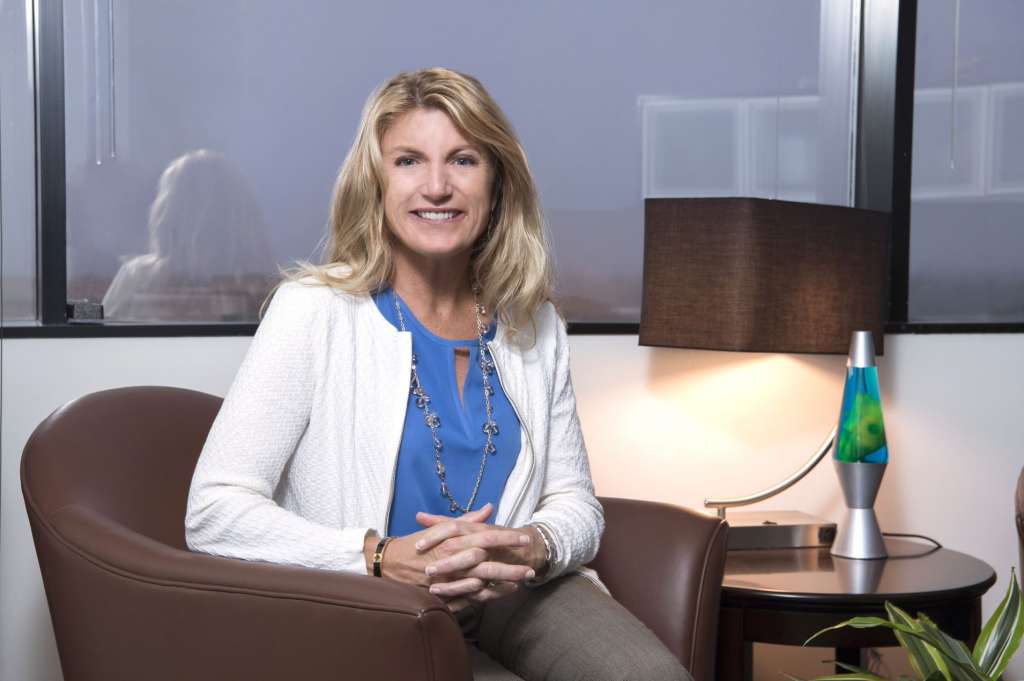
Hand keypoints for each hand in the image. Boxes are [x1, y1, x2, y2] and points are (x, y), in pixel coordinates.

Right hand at [367, 504, 534, 601]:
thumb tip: (489, 508)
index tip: (525, 538)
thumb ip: (468, 520)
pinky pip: (471, 597)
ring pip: (483, 583)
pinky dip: (489, 596)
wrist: (389, 563)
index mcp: (454, 540)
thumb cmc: (417, 544)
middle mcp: (454, 559)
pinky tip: (503, 593)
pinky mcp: (446, 592)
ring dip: (504, 583)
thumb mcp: (442, 528)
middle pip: (489, 564)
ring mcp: (450, 578)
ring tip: (523, 582)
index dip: (507, 538)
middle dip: (512, 566)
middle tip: (532, 567)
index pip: (486, 537)